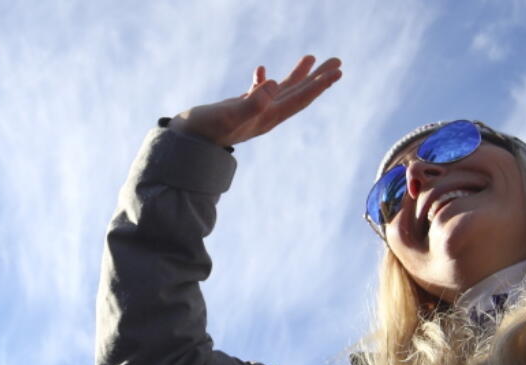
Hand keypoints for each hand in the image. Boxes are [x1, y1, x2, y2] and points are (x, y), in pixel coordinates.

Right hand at [169, 55, 341, 147]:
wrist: (187, 144)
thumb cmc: (207, 130)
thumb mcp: (231, 114)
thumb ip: (253, 101)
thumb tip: (274, 83)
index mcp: (269, 117)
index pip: (300, 97)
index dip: (320, 84)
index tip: (337, 71)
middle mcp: (267, 115)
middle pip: (299, 93)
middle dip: (319, 77)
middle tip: (338, 62)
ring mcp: (254, 112)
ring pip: (282, 90)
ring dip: (298, 75)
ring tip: (312, 58)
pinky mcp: (239, 108)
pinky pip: (257, 91)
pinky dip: (262, 80)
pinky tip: (261, 70)